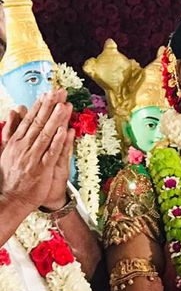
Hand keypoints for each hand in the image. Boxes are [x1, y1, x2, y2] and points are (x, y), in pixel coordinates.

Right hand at [0, 90, 72, 220]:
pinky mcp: (41, 170)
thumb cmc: (11, 175)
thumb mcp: (6, 148)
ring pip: (46, 135)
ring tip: (65, 106)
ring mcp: (32, 157)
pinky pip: (51, 153)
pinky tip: (65, 131)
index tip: (49, 93)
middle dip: (50, 106)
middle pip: (39, 123)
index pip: (30, 119)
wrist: (10, 198)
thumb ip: (11, 129)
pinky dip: (57, 142)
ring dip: (56, 120)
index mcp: (16, 141)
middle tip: (60, 92)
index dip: (40, 105)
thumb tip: (14, 110)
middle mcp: (23, 146)